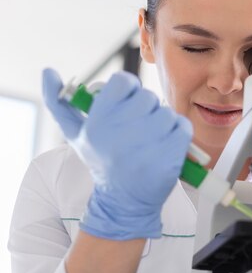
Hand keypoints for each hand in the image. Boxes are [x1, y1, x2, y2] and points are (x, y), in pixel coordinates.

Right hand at [42, 68, 192, 239]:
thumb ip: (59, 102)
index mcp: (100, 119)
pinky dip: (178, 134)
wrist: (124, 201)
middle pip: (148, 97)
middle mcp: (123, 129)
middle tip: (138, 128)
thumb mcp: (76, 134)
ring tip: (151, 141)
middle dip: (146, 110)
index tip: (126, 105)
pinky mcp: (171, 154)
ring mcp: (149, 142)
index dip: (129, 91)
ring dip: (163, 124)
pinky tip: (165, 146)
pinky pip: (183, 127)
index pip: (124, 80)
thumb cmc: (102, 162)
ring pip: (167, 112)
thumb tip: (48, 71)